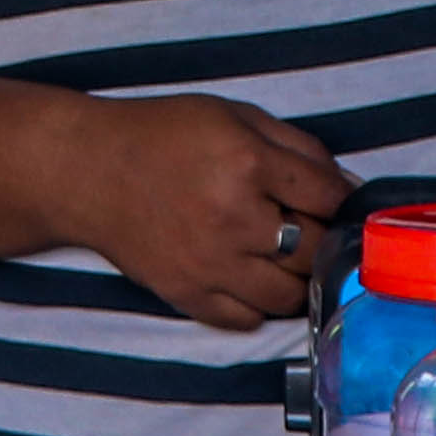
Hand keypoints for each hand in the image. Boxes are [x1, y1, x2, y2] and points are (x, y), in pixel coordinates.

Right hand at [50, 94, 354, 330]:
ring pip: (289, 295)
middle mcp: (234, 218)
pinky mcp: (188, 295)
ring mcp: (211, 263)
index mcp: (248, 163)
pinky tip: (250, 277)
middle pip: (316, 249)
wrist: (87, 171)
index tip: (338, 203)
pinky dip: (258, 304)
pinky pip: (248, 319)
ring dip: (296, 278)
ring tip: (282, 256)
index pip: (329, 197)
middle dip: (320, 238)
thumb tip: (347, 187)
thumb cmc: (163, 135)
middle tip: (308, 226)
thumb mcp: (234, 116)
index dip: (343, 200)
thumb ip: (298, 147)